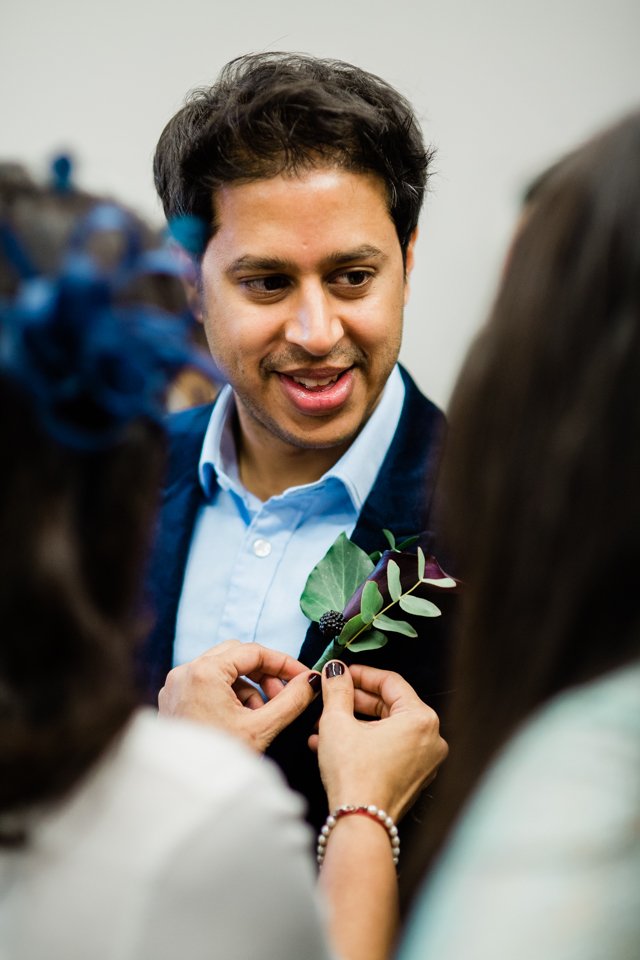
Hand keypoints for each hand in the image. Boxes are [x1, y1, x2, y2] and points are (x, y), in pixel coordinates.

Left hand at [158, 639, 320, 751]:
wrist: (186, 796)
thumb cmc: (218, 763)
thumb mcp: (261, 728)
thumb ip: (292, 699)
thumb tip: (312, 680)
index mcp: (204, 672)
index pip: (253, 651)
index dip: (283, 662)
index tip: (303, 676)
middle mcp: (185, 672)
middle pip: (236, 655)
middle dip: (264, 673)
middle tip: (284, 694)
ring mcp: (177, 686)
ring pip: (222, 670)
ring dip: (248, 686)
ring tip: (263, 714)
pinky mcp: (175, 700)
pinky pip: (208, 684)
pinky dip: (230, 694)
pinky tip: (242, 720)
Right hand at [311, 661, 447, 821]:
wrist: (359, 824)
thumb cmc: (354, 775)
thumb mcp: (337, 722)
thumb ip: (338, 689)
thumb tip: (335, 671)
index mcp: (421, 719)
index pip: (390, 682)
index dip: (361, 674)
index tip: (342, 672)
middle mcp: (431, 739)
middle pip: (390, 705)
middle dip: (356, 700)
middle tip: (333, 695)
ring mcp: (424, 761)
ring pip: (387, 729)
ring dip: (355, 722)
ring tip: (325, 721)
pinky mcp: (413, 778)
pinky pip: (389, 749)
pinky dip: (364, 742)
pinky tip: (332, 743)